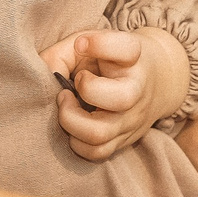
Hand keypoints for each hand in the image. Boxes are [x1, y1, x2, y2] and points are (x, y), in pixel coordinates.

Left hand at [38, 26, 186, 160]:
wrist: (153, 81)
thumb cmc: (110, 59)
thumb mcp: (91, 43)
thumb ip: (62, 53)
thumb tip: (44, 74)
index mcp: (133, 58)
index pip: (127, 48)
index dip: (100, 44)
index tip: (81, 44)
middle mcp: (138, 89)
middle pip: (120, 98)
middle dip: (86, 91)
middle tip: (70, 85)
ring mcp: (132, 119)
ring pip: (100, 133)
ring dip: (71, 121)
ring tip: (66, 106)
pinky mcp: (124, 140)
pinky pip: (97, 153)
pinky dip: (76, 142)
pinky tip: (73, 124)